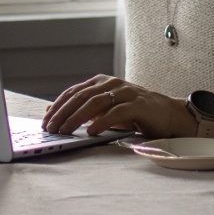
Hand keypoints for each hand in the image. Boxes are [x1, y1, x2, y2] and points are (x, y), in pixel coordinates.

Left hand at [42, 75, 198, 137]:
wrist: (167, 115)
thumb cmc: (133, 114)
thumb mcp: (105, 110)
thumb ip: (84, 110)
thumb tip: (54, 114)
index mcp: (101, 82)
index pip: (73, 92)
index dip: (57, 106)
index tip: (46, 121)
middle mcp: (111, 83)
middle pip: (81, 96)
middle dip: (63, 113)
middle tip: (51, 128)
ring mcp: (125, 92)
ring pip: (95, 102)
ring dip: (77, 118)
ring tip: (65, 131)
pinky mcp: (138, 105)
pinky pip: (116, 112)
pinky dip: (101, 122)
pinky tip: (91, 132)